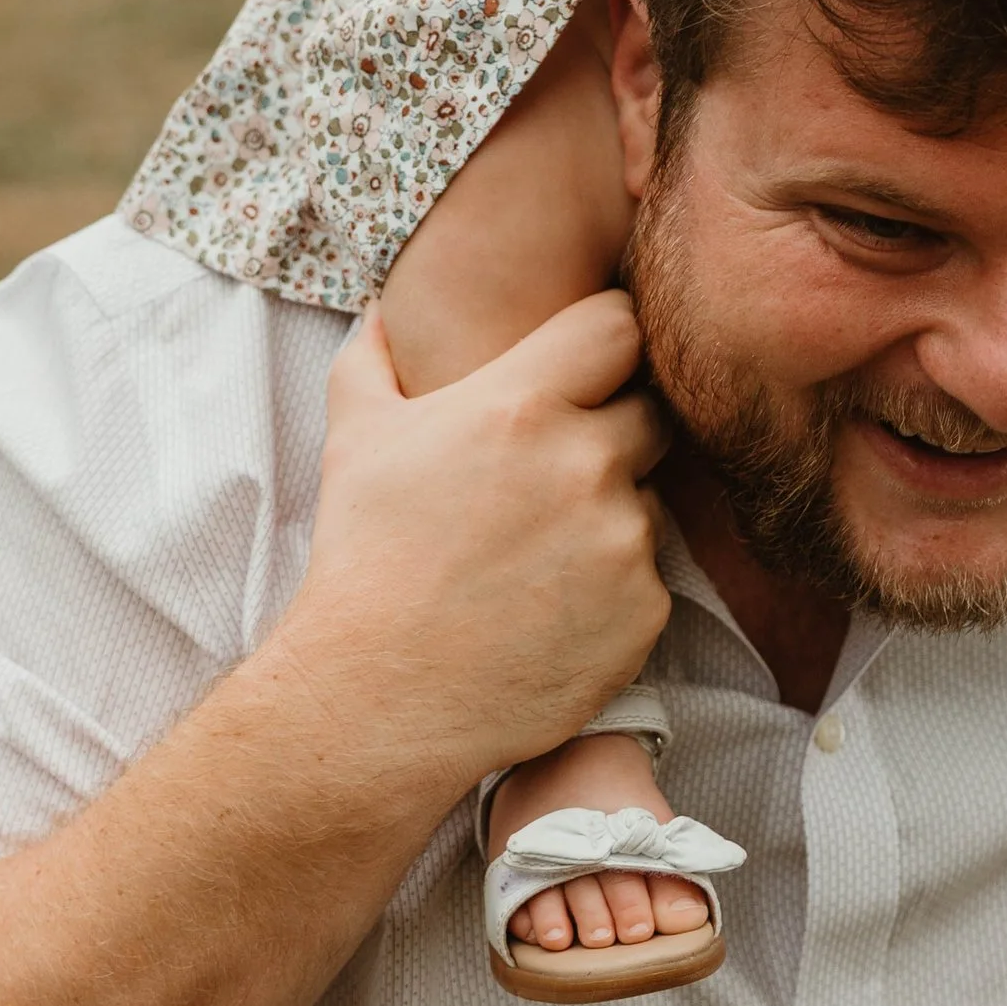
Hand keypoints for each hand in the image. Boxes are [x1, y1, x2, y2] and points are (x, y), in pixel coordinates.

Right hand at [282, 295, 672, 791]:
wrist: (376, 696)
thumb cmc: (362, 559)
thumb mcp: (356, 440)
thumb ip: (375, 357)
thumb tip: (385, 309)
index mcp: (521, 405)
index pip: (621, 325)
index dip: (606, 341)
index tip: (588, 365)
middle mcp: (585, 463)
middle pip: (649, 411)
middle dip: (611, 431)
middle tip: (553, 473)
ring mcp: (622, 540)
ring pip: (647, 498)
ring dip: (609, 513)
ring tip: (535, 554)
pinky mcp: (645, 611)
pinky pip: (650, 575)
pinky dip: (613, 585)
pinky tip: (551, 607)